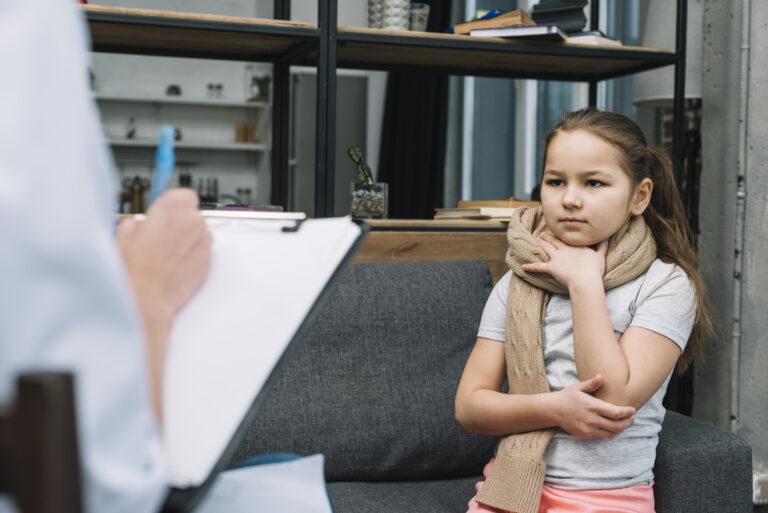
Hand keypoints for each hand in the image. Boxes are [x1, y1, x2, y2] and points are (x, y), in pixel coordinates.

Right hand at [116, 189, 211, 421]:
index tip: (165, 212)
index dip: (173, 205)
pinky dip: (192, 257)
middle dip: (179, 223)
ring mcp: (204, 242)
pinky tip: (173, 267)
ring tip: (165, 256)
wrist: (144, 298)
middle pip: (192, 214)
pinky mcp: (209, 262)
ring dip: (187, 240)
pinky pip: (202, 253)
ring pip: (199, 234)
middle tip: (160, 237)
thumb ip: (138, 222)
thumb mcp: (123, 234)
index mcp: (173, 206)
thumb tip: (141, 224)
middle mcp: (194, 220)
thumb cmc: (132, 267)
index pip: (183, 195)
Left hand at [521, 231, 606, 289]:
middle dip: (548, 236)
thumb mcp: (600, 256)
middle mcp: (564, 249)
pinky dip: (531, 267)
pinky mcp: (551, 268)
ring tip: (536, 240)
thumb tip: (606, 237)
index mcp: (575, 246)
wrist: (586, 280)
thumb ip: (602, 246)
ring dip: (540, 244)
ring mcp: (557, 258)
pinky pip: (539, 267)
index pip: (566, 237)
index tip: (557, 229)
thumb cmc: (594, 270)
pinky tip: (523, 267)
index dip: (560, 233)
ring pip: (546, 248)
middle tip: (542, 233)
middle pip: (554, 240)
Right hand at [552, 374, 635, 438]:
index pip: (615, 413)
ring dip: (621, 429)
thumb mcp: (578, 387)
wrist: (552, 410)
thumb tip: (602, 376)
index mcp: (591, 406)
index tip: (632, 410)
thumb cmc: (567, 397)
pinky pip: (602, 436)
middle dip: (628, 423)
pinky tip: (613, 427)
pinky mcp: (585, 435)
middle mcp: (591, 419)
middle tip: (632, 418)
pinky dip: (611, 433)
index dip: (627, 413)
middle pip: (617, 426)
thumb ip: (592, 383)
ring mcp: (588, 429)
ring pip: (611, 433)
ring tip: (625, 423)